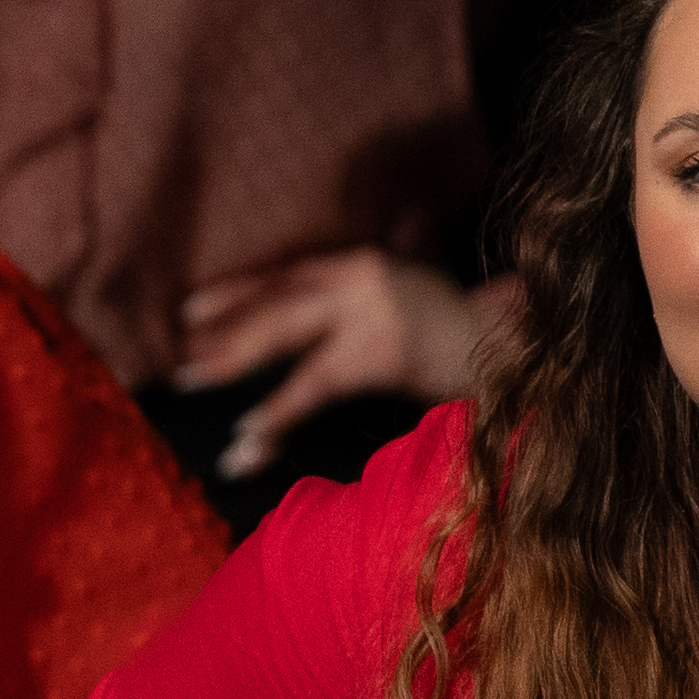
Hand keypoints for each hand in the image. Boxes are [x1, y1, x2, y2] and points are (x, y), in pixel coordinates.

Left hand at [172, 249, 494, 477]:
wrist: (517, 352)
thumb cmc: (458, 333)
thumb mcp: (404, 296)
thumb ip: (353, 300)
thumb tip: (290, 323)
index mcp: (360, 264)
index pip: (283, 275)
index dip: (233, 293)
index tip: (187, 310)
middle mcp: (361, 281)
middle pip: (276, 305)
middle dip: (224, 331)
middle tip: (181, 358)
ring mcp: (372, 314)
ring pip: (287, 339)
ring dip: (235, 362)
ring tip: (192, 381)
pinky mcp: (382, 354)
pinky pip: (315, 385)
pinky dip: (280, 410)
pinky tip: (249, 434)